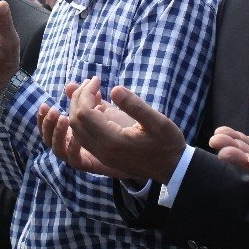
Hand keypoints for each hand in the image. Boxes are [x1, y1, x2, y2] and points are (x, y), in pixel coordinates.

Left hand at [54, 77, 185, 182]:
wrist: (172, 169)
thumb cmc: (167, 144)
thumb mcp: (158, 122)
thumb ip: (135, 106)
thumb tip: (114, 89)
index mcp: (113, 141)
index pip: (84, 114)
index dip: (86, 93)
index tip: (97, 80)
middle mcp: (102, 151)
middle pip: (76, 121)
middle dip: (78, 98)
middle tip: (91, 82)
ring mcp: (101, 156)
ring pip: (77, 130)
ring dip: (78, 108)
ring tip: (91, 91)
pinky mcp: (103, 156)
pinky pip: (84, 136)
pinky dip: (84, 119)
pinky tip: (97, 106)